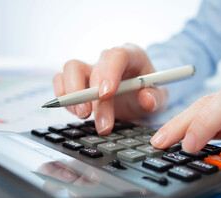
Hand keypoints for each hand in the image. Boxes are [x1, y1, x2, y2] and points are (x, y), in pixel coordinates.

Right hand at [52, 43, 167, 134]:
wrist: (137, 98)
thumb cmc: (147, 93)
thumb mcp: (159, 98)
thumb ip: (156, 98)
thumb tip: (146, 99)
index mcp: (132, 55)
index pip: (117, 55)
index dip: (109, 72)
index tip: (106, 94)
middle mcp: (109, 60)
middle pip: (94, 68)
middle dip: (92, 96)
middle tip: (95, 119)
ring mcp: (91, 68)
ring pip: (71, 69)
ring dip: (72, 94)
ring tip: (82, 115)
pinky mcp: (78, 80)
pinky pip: (61, 80)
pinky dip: (63, 96)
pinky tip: (75, 112)